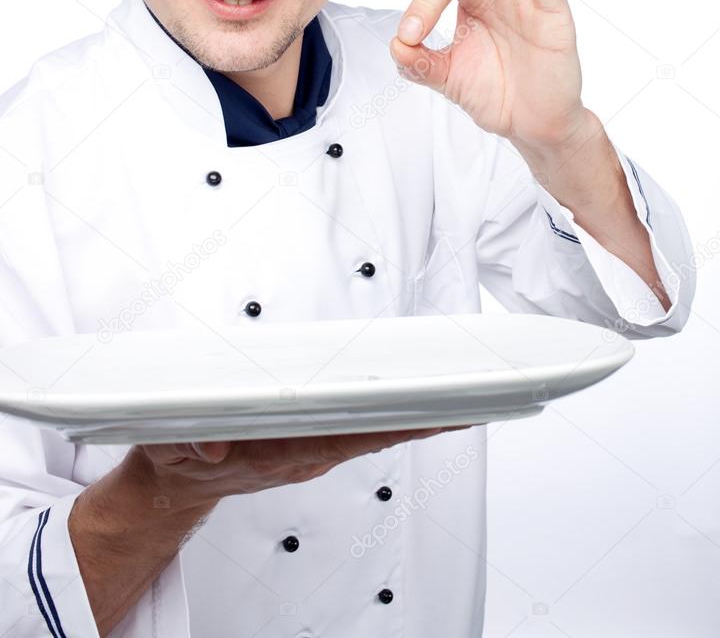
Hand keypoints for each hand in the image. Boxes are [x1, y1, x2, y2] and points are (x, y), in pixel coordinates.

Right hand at [135, 424, 469, 503]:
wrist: (173, 485)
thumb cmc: (179, 461)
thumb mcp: (172, 448)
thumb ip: (191, 444)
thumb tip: (216, 446)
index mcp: (279, 455)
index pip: (348, 435)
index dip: (392, 422)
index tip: (432, 411)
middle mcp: (305, 454)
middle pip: (375, 432)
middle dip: (424, 416)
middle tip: (473, 395)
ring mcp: (310, 450)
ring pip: (373, 431)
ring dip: (417, 416)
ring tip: (461, 395)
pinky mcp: (309, 443)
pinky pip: (360, 430)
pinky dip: (393, 416)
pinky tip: (417, 406)